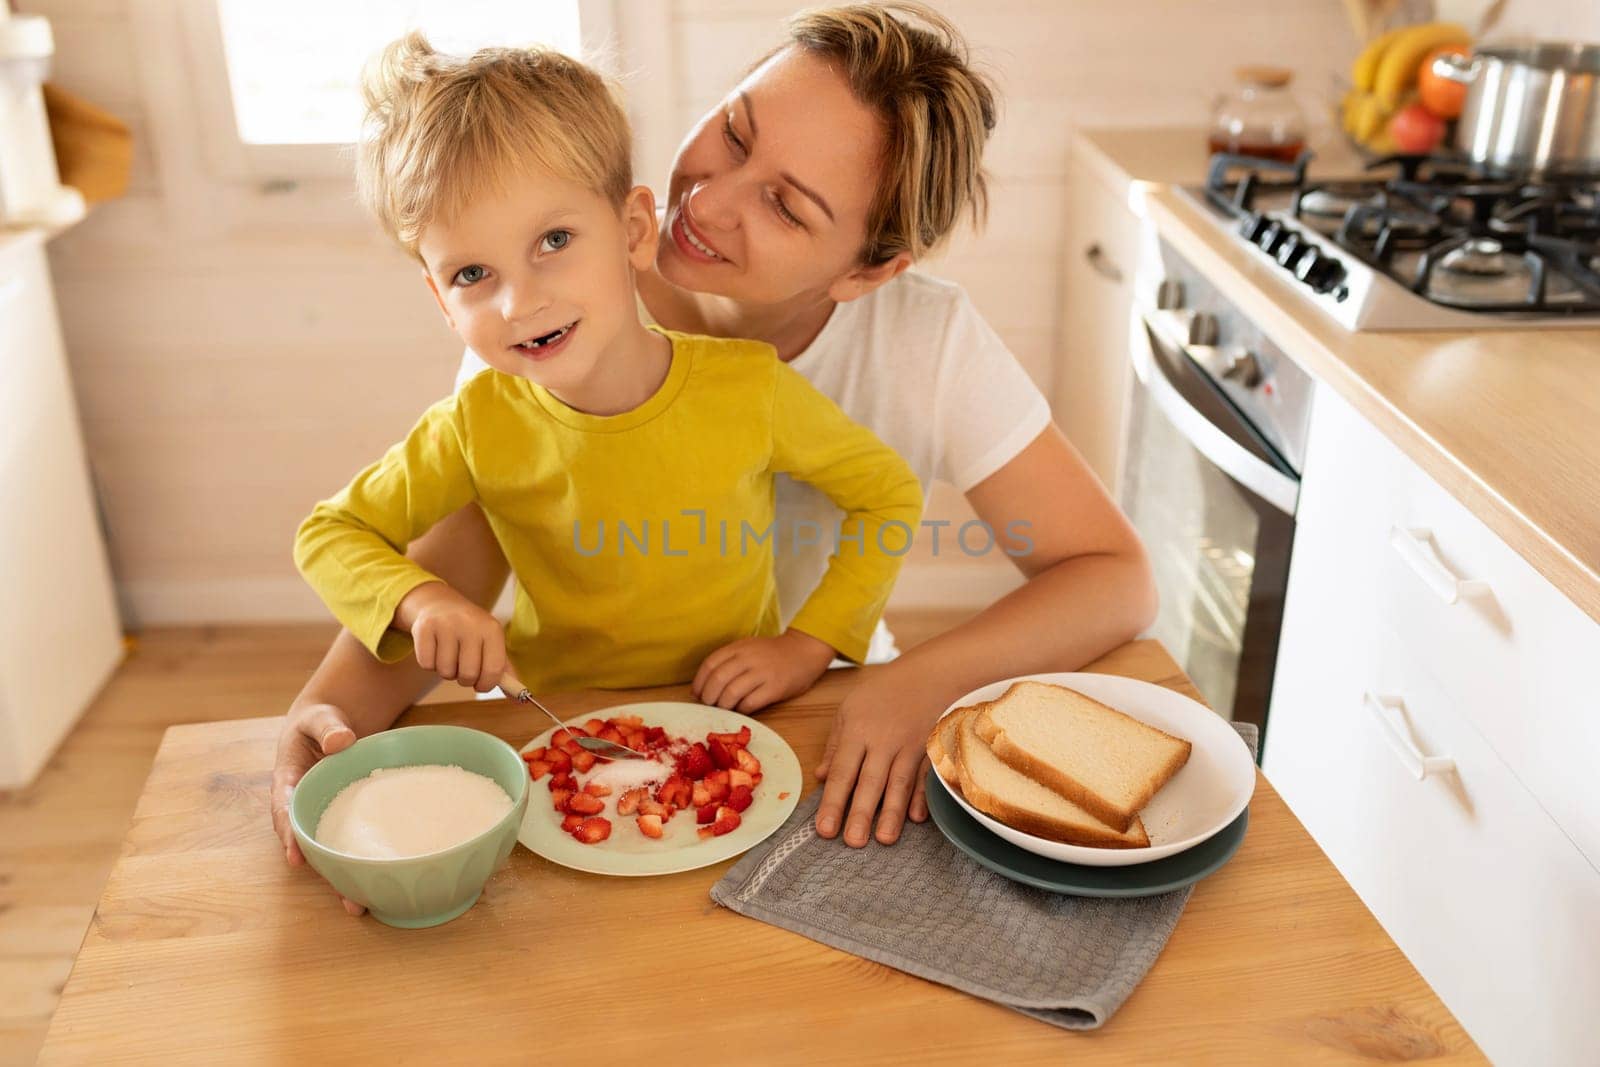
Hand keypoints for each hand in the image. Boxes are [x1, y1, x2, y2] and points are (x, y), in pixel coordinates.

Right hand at [271, 703, 365, 915]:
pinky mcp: (346, 818)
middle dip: (324, 872)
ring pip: (329, 850)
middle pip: (309, 842)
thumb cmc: (319, 720)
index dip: (290, 834)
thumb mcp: (319, 717)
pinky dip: (360, 860)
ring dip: (342, 877)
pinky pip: (350, 841)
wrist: (332, 724)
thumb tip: (340, 740)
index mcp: (288, 781)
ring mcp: (324, 814)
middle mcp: (304, 805)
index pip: (285, 810)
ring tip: (360, 905)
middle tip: (342, 897)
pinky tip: (380, 882)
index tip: (295, 857)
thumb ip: (326, 726)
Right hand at [395, 580, 505, 690]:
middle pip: (468, 674)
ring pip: (445, 671)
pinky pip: (426, 664)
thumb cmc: (469, 630)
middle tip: (462, 666)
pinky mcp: (424, 627)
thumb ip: (504, 671)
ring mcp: (446, 624)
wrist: (439, 604)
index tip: (481, 684)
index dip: (486, 684)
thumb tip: (518, 698)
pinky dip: (429, 664)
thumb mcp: (491, 643)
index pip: (494, 670)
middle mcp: (470, 624)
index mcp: (492, 629)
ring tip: (449, 654)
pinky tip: (434, 648)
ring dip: (446, 671)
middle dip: (465, 679)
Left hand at [691, 629, 835, 712]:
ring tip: (724, 709)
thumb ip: (728, 662)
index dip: (699, 682)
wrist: (804, 651)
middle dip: (709, 697)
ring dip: (723, 705)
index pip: (710, 664)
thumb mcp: (748, 649)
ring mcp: (762, 673)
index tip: (697, 694)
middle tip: (709, 705)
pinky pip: (750, 703)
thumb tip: (701, 688)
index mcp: (739, 647)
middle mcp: (749, 658)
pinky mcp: (774, 688)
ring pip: (731, 693)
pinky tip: (741, 710)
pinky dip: (740, 710)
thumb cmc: (773, 654)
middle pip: (718, 679)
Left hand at [814, 660, 948, 846]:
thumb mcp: (849, 710)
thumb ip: (835, 745)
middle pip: (869, 781)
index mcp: (857, 731)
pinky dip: (922, 796)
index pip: (842, 772)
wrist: (929, 673)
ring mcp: (910, 746)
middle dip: (860, 813)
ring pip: (898, 783)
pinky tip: (917, 818)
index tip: (824, 829)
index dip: (832, 802)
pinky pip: (925, 776)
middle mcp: (883, 741)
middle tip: (852, 842)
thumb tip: (820, 777)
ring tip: (884, 839)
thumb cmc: (882, 692)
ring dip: (891, 812)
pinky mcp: (931, 749)